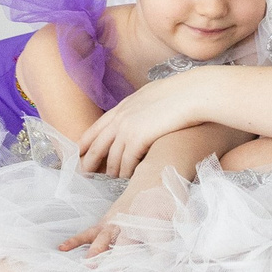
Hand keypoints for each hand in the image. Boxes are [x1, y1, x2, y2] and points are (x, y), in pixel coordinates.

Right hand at [60, 166, 179, 257]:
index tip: (150, 269)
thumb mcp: (180, 216)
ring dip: (97, 250)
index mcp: (153, 219)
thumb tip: (176, 260)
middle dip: (119, 255)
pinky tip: (63, 248)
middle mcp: (133, 220)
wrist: (156, 175)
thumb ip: (177, 236)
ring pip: (104, 237)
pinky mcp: (108, 220)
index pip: (154, 242)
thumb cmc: (169, 199)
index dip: (153, 255)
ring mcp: (117, 220)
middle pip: (124, 241)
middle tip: (111, 271)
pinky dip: (77, 240)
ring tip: (87, 264)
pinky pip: (91, 232)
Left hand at [77, 74, 207, 180]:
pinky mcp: (137, 140)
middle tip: (84, 173)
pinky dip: (126, 172)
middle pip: (97, 145)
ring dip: (112, 170)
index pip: (97, 126)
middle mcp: (120, 117)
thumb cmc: (180, 93)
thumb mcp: (152, 95)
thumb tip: (141, 112)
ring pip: (112, 158)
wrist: (191, 94)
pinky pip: (126, 164)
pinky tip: (129, 177)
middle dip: (89, 161)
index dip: (86, 141)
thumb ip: (140, 106)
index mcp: (123, 105)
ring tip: (114, 177)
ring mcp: (127, 128)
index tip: (79, 151)